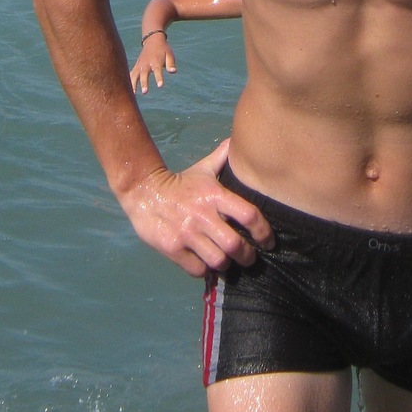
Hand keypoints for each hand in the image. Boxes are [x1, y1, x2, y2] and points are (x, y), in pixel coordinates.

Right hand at [120, 139, 271, 277]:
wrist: (143, 191)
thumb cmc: (180, 183)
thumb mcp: (203, 169)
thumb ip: (222, 158)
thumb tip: (238, 142)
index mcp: (215, 195)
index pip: (248, 215)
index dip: (263, 231)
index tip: (268, 242)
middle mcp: (203, 215)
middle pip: (235, 245)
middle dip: (247, 257)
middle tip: (249, 259)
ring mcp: (187, 234)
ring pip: (218, 261)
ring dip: (225, 264)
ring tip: (227, 262)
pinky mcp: (173, 248)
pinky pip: (198, 269)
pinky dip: (205, 270)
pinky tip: (205, 263)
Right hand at [130, 33, 175, 92]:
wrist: (153, 40)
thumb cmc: (163, 49)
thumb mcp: (169, 54)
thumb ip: (170, 63)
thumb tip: (173, 71)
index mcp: (156, 61)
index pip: (157, 70)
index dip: (159, 78)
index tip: (160, 85)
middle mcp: (146, 63)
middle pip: (144, 74)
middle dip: (144, 83)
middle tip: (145, 92)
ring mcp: (140, 65)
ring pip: (135, 75)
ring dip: (134, 84)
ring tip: (133, 93)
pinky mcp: (136, 66)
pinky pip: (131, 74)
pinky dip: (129, 80)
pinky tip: (127, 90)